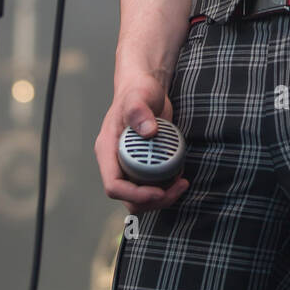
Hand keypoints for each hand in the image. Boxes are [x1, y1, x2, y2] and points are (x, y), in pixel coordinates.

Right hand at [95, 74, 188, 215]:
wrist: (147, 89)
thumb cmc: (139, 90)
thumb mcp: (139, 96)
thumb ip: (139, 110)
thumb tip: (148, 132)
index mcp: (107, 150)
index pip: (114, 185)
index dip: (135, 194)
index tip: (158, 192)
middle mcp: (116, 162)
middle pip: (129, 198)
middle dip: (154, 200)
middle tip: (179, 187)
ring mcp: (129, 165)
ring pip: (141, 197)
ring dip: (163, 196)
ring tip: (181, 181)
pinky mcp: (143, 166)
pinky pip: (152, 186)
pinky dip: (167, 186)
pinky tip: (180, 172)